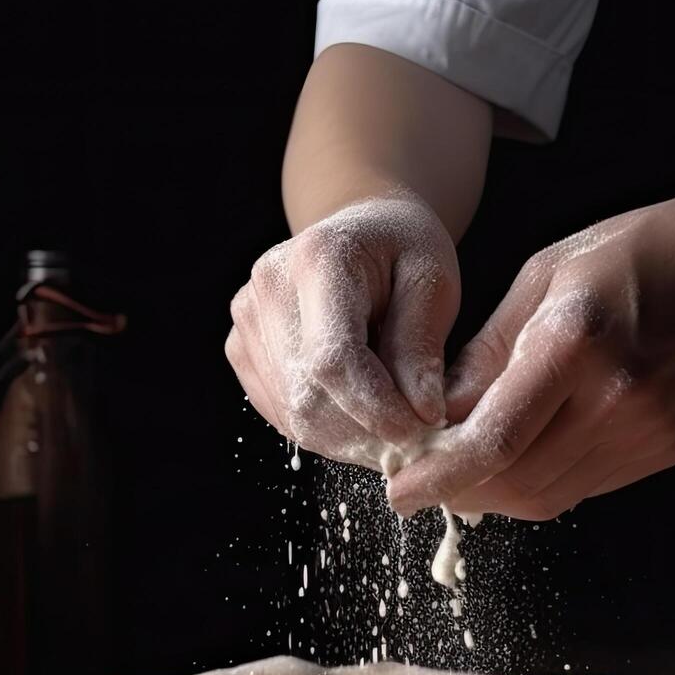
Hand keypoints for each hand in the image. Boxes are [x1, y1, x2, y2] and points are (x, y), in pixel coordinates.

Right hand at [225, 192, 458, 469]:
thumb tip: (422, 414)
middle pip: (308, 393)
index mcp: (319, 259)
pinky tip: (358, 414)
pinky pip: (282, 413)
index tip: (418, 432)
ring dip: (348, 437)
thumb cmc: (404, 253)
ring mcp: (247, 320)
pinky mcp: (241, 348)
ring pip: (294, 413)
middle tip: (414, 439)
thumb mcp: (433, 283)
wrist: (362, 234)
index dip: (374, 407)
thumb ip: (422, 346)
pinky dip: (326, 430)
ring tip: (391, 425)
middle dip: (365, 431)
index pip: (333, 357)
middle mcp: (269, 287)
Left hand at [387, 192, 674, 518]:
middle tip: (424, 478)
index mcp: (576, 343)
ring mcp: (650, 433)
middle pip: (516, 483)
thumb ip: (487, 353)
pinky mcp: (671, 450)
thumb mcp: (545, 276)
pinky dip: (544, 480)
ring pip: (549, 497)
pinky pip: (587, 486)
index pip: (493, 441)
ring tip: (469, 466)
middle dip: (460, 490)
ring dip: (499, 493)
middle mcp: (616, 399)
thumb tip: (435, 416)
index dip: (438, 478)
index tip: (400, 490)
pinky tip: (529, 451)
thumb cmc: (641, 251)